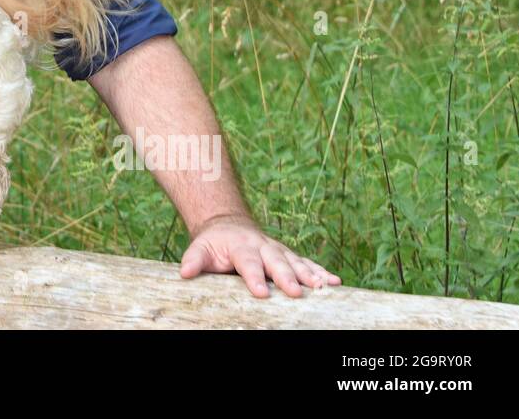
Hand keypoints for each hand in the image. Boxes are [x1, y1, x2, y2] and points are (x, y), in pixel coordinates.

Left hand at [179, 213, 341, 297]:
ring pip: (296, 261)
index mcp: (240, 246)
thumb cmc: (214, 244)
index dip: (254, 277)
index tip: (261, 292)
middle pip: (276, 261)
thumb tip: (184, 272)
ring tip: (323, 287)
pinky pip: (306, 263)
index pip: (247, 262)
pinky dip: (320, 271)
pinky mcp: (288, 255)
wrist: (228, 226)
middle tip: (295, 292)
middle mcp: (262, 247)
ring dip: (310, 274)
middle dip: (286, 276)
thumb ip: (194, 260)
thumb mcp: (200, 248)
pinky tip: (335, 282)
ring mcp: (277, 250)